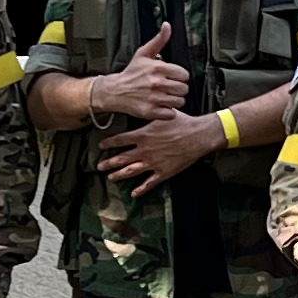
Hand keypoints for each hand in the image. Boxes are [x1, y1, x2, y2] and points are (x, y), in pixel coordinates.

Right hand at [82, 27, 188, 124]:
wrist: (115, 91)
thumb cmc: (131, 73)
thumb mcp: (144, 54)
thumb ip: (159, 40)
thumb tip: (167, 26)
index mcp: (157, 68)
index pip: (184, 75)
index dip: (180, 76)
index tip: (173, 77)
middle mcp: (157, 83)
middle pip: (183, 89)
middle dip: (178, 89)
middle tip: (169, 88)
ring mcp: (154, 98)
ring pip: (179, 102)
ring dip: (174, 101)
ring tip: (165, 97)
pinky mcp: (151, 112)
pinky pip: (171, 114)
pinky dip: (167, 112)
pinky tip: (160, 106)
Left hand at [101, 105, 224, 193]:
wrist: (199, 136)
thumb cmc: (183, 122)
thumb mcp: (164, 114)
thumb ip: (152, 112)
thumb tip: (146, 104)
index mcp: (143, 135)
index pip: (120, 140)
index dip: (108, 143)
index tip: (101, 145)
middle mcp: (144, 150)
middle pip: (121, 158)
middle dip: (108, 162)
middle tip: (99, 166)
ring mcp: (153, 163)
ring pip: (131, 171)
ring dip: (119, 175)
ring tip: (110, 178)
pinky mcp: (164, 172)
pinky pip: (150, 183)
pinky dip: (141, 189)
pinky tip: (134, 193)